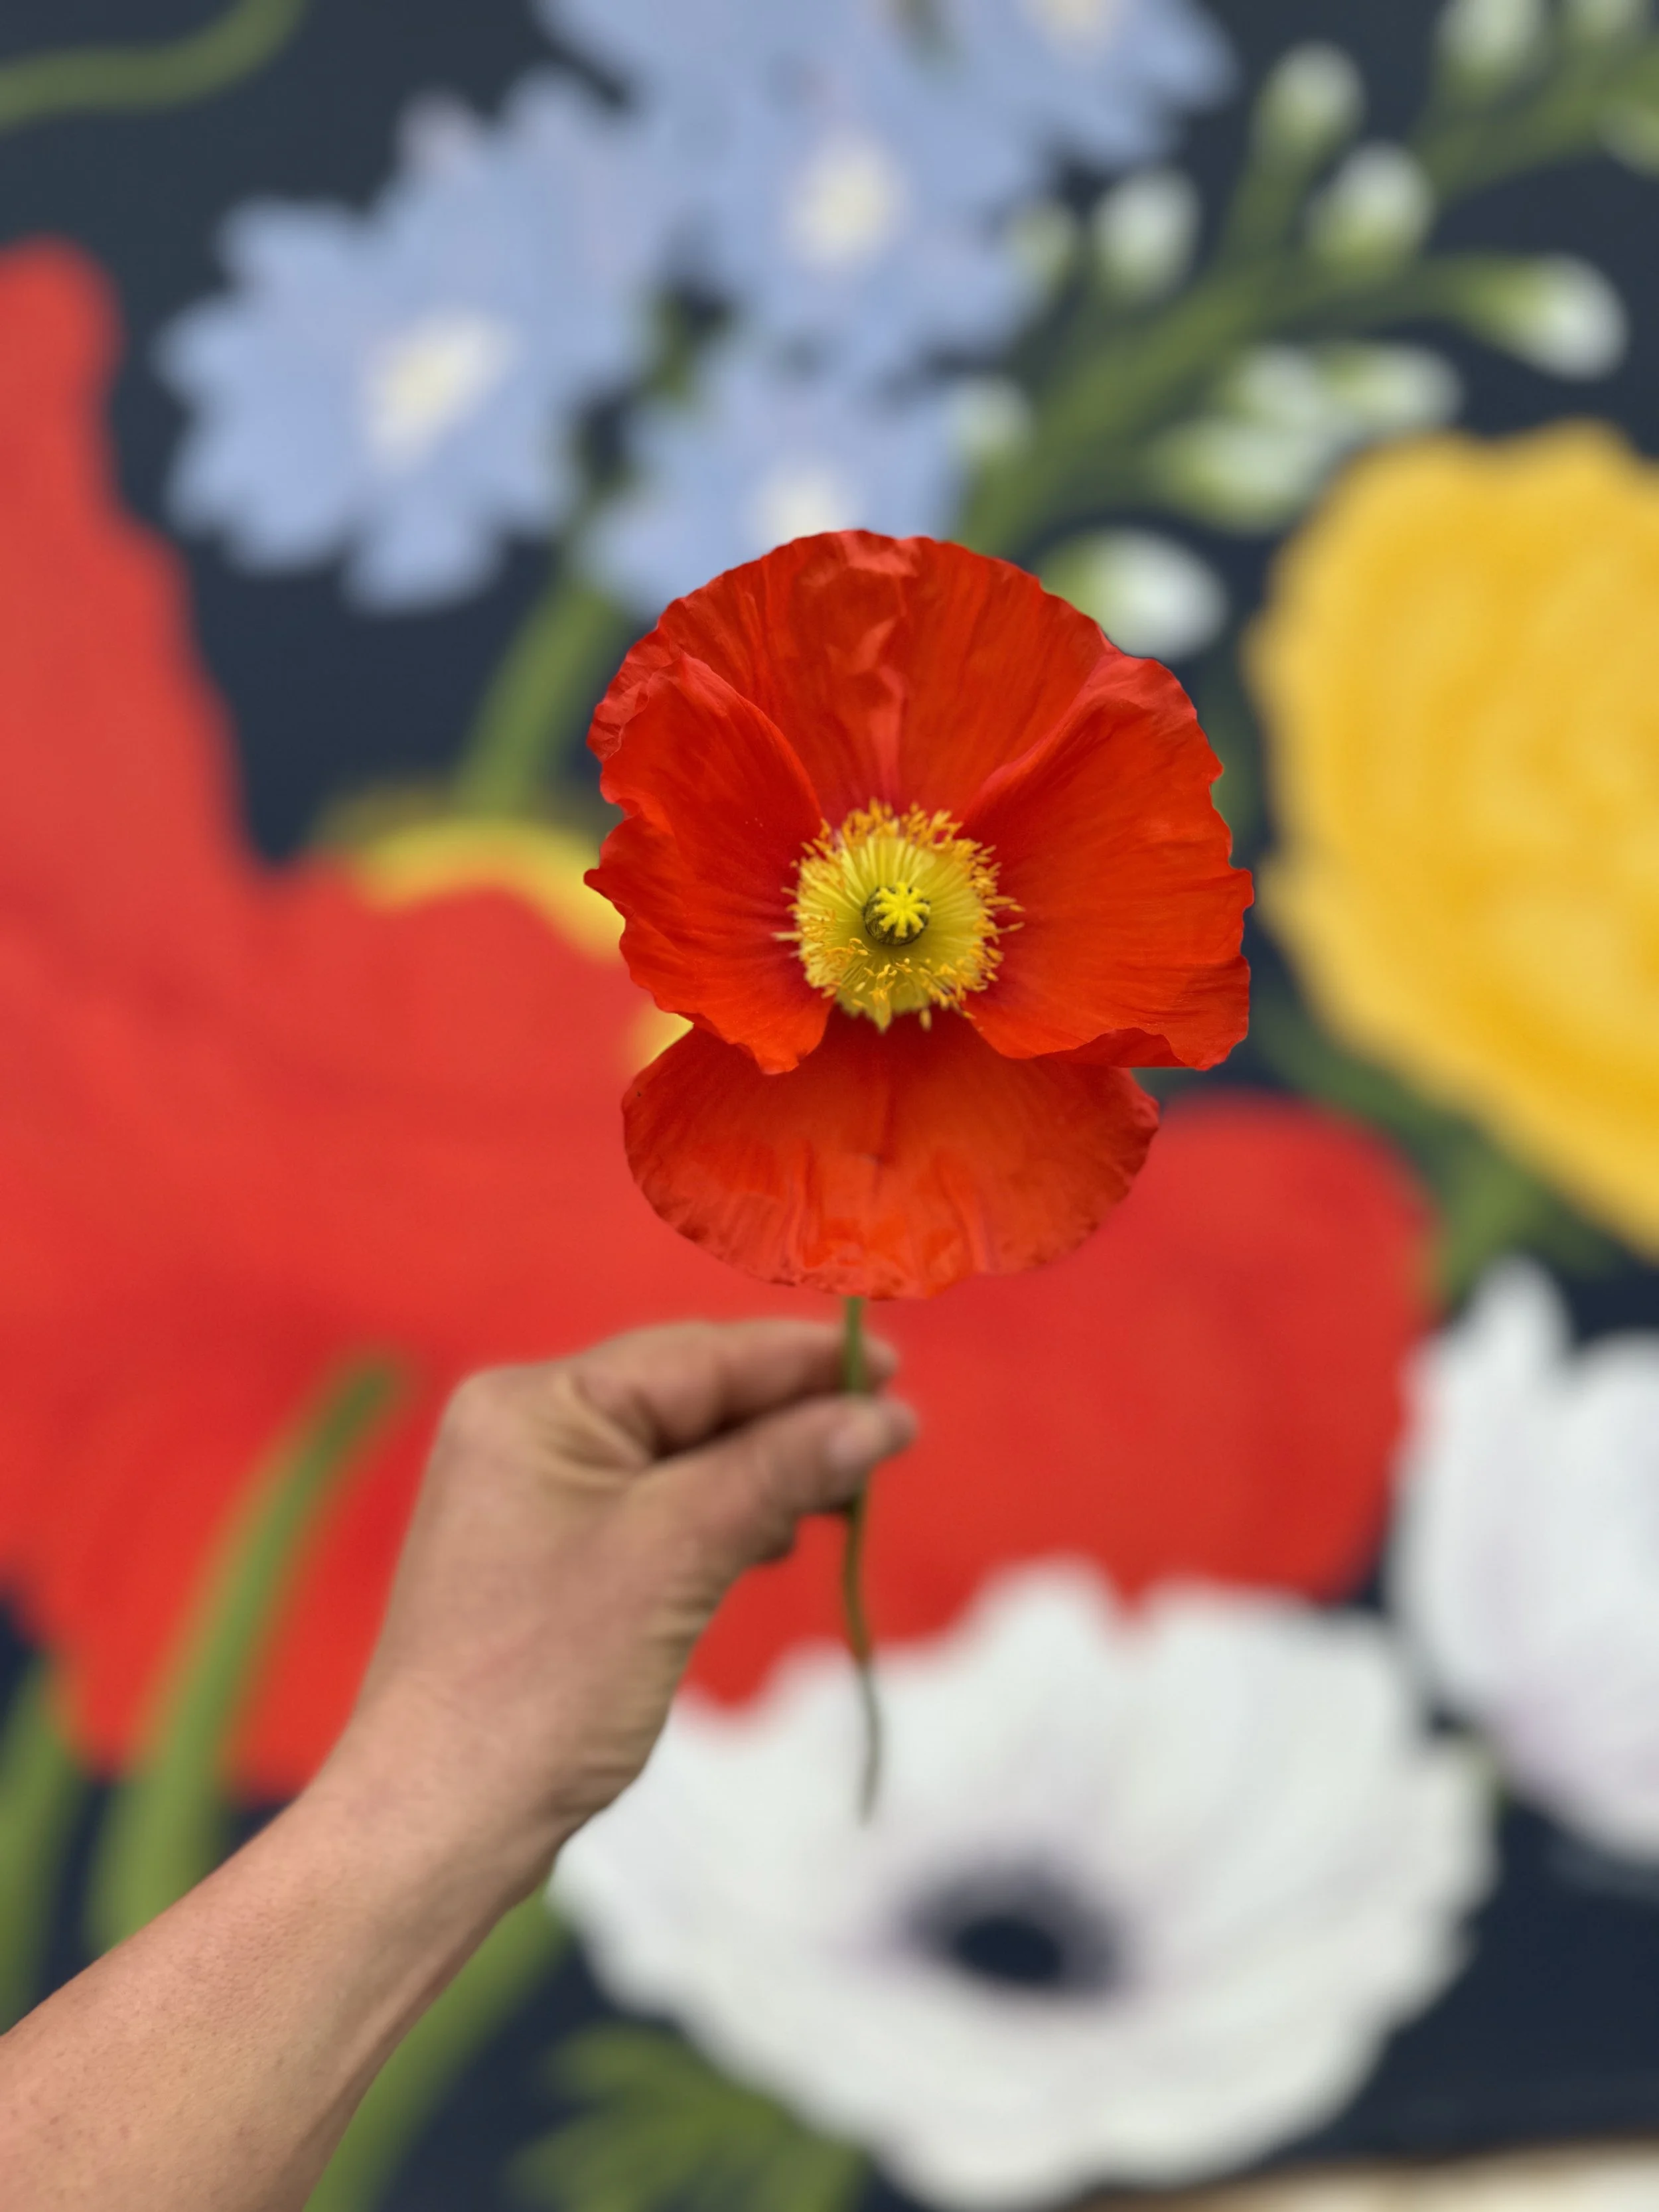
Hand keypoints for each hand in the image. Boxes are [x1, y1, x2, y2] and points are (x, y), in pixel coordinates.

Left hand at [320, 1319, 915, 1909]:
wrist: (440, 1820)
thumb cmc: (546, 1679)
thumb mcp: (677, 1554)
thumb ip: (779, 1469)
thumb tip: (882, 1417)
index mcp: (535, 1404)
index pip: (697, 1357)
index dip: (802, 1361)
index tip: (895, 1368)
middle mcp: (524, 1430)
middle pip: (688, 1399)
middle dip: (789, 1418)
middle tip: (892, 1430)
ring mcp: (531, 1496)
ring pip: (678, 1456)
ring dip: (763, 1469)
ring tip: (846, 1490)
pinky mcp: (547, 1557)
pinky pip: (654, 1508)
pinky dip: (720, 1515)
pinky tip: (772, 1537)